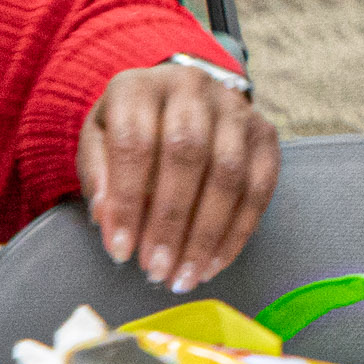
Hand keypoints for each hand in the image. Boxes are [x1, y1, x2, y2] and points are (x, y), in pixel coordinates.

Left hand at [76, 63, 281, 294]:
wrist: (177, 101)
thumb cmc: (130, 130)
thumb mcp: (97, 141)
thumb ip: (98, 174)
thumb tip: (107, 217)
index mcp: (139, 87)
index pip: (134, 143)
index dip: (127, 200)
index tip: (120, 250)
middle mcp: (192, 87)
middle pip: (187, 155)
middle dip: (171, 221)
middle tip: (156, 269)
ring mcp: (236, 109)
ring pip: (228, 173)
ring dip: (207, 233)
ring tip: (185, 275)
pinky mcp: (266, 133)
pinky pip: (260, 186)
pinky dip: (238, 231)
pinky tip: (215, 262)